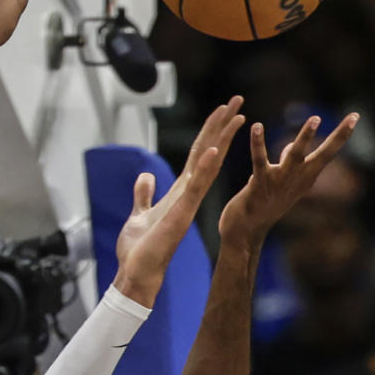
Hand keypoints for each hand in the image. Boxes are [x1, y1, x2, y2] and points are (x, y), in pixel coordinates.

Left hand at [112, 97, 244, 305]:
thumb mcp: (139, 213)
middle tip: (238, 100)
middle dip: (222, 125)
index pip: (199, 155)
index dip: (210, 131)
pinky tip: (214, 150)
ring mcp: (186, 203)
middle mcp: (187, 194)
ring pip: (208, 165)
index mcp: (179, 192)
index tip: (224, 110)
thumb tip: (145, 176)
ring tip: (237, 115)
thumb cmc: (139, 250)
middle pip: (208, 152)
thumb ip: (144, 194)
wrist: (136, 274)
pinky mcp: (180, 214)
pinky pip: (194, 187)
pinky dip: (205, 169)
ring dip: (221, 139)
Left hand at [219, 111, 358, 248]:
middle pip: (324, 154)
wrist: (247, 229)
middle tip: (353, 117)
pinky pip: (259, 159)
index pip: (329, 152)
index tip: (355, 115)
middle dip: (339, 136)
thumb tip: (290, 146)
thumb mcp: (282, 182)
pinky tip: (257, 126)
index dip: (342, 135)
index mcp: (306, 177)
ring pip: (296, 154)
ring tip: (315, 119)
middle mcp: (298, 178)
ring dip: (306, 137)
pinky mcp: (260, 182)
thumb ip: (289, 163)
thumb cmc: (265, 203)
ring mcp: (280, 180)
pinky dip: (258, 142)